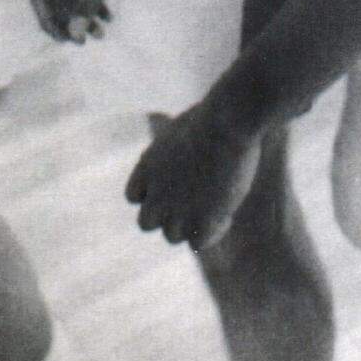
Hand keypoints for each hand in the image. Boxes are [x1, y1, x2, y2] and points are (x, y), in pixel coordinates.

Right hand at [32, 0, 154, 41]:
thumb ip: (89, 0)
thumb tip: (75, 34)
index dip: (46, 20)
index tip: (63, 38)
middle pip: (55, 2)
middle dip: (67, 23)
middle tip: (82, 43)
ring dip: (83, 17)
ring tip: (101, 35)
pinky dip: (95, 6)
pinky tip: (109, 18)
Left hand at [126, 103, 260, 249]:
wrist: (226, 124)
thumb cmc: (212, 117)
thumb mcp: (185, 129)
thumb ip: (177, 151)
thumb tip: (188, 153)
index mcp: (147, 166)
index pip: (133, 196)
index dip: (152, 196)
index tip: (173, 190)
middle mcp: (155, 192)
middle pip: (146, 223)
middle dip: (166, 216)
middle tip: (192, 205)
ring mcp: (176, 210)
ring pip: (172, 236)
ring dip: (191, 225)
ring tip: (215, 206)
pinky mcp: (200, 221)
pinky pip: (198, 244)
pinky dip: (212, 232)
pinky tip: (227, 214)